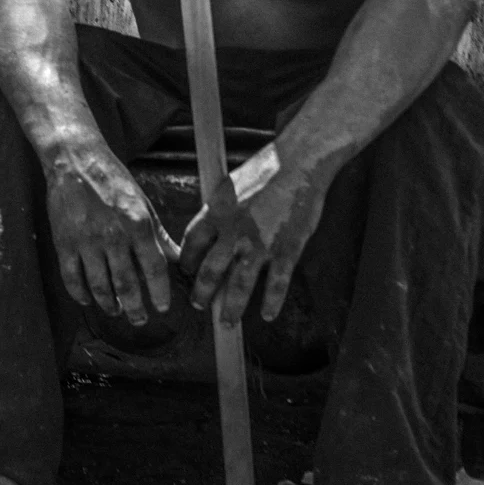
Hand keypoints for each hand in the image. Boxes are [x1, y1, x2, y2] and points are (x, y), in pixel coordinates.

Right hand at [45, 143, 173, 324]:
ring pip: (99, 285)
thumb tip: (178, 260)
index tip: (161, 308)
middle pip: (127, 283)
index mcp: (137, 224)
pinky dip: (80, 294)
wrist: (75, 162)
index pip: (154, 268)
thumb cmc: (114, 181)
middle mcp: (113, 235)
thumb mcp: (144, 204)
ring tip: (116, 311)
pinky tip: (88, 300)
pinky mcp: (64, 242)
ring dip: (109, 304)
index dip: (159, 292)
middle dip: (135, 308)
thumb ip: (159, 235)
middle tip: (140, 319)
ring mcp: (86, 241)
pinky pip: (72, 277)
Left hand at [180, 143, 329, 324]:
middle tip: (198, 305)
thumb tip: (209, 228)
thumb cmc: (264, 169)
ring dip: (230, 307)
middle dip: (201, 293)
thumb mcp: (228, 185)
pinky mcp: (287, 248)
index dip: (186, 263)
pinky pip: (276, 283)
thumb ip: (217, 210)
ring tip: (226, 322)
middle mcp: (232, 232)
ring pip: (238, 284)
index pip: (190, 245)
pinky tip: (267, 315)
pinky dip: (271, 302)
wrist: (298, 162)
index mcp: (214, 213)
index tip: (185, 273)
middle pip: (209, 271)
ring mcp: (260, 243)